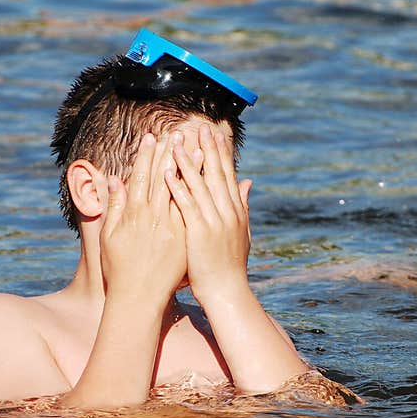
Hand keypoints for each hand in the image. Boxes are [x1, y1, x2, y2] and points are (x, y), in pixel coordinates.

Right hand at [100, 132, 186, 305]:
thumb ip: (114, 207)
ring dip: (189, 169)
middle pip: (162, 179)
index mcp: (132, 214)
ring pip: (181, 192)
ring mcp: (170, 228)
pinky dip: (199, 194)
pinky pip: (193, 211)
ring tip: (197, 148)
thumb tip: (114, 181)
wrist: (138, 297)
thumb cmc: (119, 268)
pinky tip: (207, 181)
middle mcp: (152, 218)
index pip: (140, 177)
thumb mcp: (109, 236)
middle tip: (177, 134)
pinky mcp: (183, 239)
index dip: (146, 156)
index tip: (151, 137)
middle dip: (169, 155)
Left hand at [164, 124, 252, 306]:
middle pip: (215, 173)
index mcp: (236, 211)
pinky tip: (167, 171)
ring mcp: (215, 221)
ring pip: (199, 184)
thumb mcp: (241, 232)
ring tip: (177, 141)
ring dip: (188, 160)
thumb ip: (243, 205)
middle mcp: (228, 212)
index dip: (222, 153)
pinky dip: (177, 185)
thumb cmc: (230, 265)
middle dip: (207, 149)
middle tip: (199, 127)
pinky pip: (186, 203)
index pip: (228, 175)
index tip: (215, 134)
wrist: (227, 291)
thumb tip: (249, 183)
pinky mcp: (200, 231)